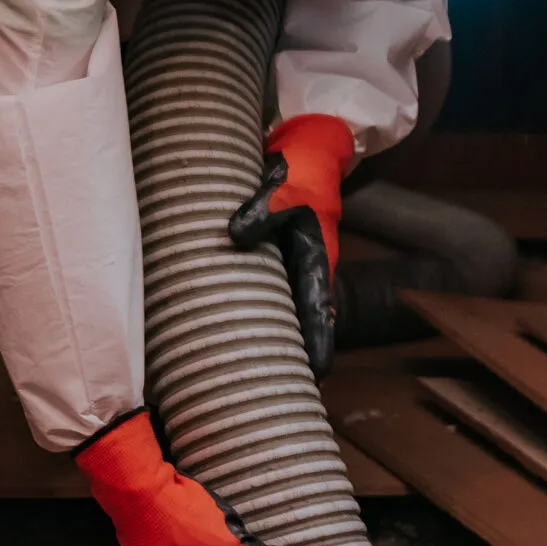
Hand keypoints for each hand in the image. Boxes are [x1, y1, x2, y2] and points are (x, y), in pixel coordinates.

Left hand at [228, 114, 356, 378]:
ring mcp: (292, 272)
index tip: (313, 377)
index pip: (319, 318)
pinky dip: (252, 319)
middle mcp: (307, 275)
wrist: (306, 151)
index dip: (316, 350)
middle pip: (302, 328)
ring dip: (270, 342)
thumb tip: (235, 235)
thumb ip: (262, 208)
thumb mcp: (283, 184)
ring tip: (245, 379)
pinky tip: (226, 335)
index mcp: (317, 263)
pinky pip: (265, 299)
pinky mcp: (275, 265)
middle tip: (270, 394)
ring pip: (284, 317)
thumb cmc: (299, 170)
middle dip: (290, 360)